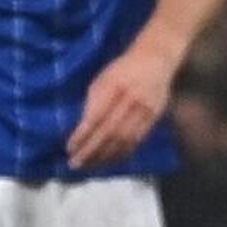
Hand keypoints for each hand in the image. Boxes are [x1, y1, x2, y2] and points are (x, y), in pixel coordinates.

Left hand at [66, 40, 182, 170]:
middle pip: (109, 132)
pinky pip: (138, 139)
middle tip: (76, 164)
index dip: (82, 135)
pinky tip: (112, 159)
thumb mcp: (102, 79)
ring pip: (124, 139)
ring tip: (91, 166)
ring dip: (106, 155)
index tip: (70, 149)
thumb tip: (83, 129)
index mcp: (114, 88)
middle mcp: (130, 100)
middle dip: (91, 151)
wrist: (156, 60)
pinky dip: (123, 152)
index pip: (96, 117)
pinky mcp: (155, 117)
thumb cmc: (122, 69)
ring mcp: (145, 110)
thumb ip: (93, 102)